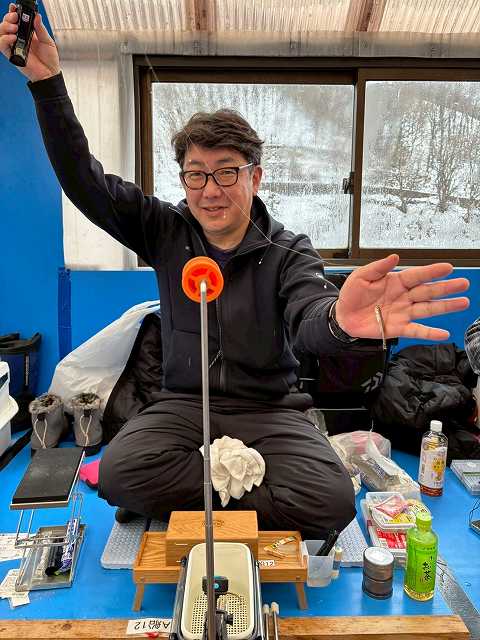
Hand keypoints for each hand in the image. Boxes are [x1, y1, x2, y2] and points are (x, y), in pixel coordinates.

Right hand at [0, 3, 59, 80]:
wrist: (49, 74)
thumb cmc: (49, 59)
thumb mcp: (47, 41)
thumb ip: (41, 29)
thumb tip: (37, 16)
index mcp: (27, 33)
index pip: (16, 19)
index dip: (13, 12)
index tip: (14, 7)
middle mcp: (19, 38)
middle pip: (6, 23)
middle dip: (9, 17)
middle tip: (15, 17)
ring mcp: (14, 46)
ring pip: (1, 32)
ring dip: (5, 26)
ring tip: (14, 28)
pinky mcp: (11, 55)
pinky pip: (1, 45)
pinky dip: (4, 39)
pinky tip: (13, 38)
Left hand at [334, 254, 469, 340]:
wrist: (343, 316)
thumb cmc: (352, 294)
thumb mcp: (361, 276)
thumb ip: (378, 267)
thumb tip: (394, 257)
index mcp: (396, 281)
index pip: (417, 274)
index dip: (432, 271)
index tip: (448, 267)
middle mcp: (403, 296)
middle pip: (428, 291)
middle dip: (446, 288)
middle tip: (463, 283)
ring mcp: (403, 312)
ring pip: (427, 309)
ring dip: (445, 307)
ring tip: (463, 303)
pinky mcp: (398, 328)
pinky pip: (416, 330)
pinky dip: (430, 333)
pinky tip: (443, 333)